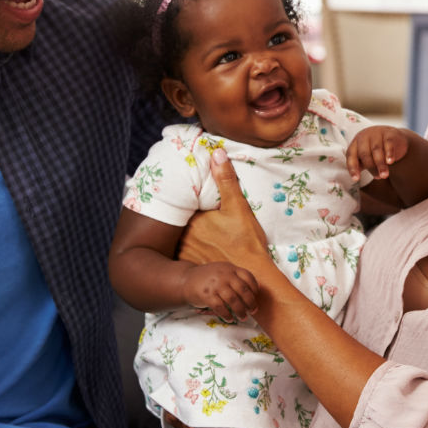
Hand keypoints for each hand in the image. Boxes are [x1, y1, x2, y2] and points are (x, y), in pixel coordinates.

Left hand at [178, 149, 271, 274]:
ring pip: (175, 237)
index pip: (179, 203)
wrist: (252, 274)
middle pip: (176, 220)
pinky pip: (178, 254)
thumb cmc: (247, 241)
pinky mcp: (189, 266)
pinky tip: (193, 249)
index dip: (183, 198)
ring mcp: (184, 252)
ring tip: (191, 231)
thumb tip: (217, 153)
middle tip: (188, 213)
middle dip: (179, 216)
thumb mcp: (238, 207)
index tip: (184, 193)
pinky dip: (182, 250)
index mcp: (192, 218)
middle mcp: (183, 235)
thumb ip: (225, 180)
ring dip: (178, 233)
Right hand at [182, 261, 259, 320]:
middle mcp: (224, 275)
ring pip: (233, 300)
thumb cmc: (208, 278)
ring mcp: (215, 285)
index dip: (254, 288)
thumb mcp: (222, 271)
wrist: (186, 280)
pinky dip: (227, 314)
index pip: (248, 276)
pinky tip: (230, 318)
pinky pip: (220, 307)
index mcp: (230, 268)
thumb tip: (253, 292)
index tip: (256, 296)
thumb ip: (235, 277)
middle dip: (250, 303)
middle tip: (253, 311)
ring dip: (240, 311)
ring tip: (243, 317)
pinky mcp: (207, 295)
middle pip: (243, 290)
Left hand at [347, 124, 412, 181]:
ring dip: (380, 164)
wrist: (393, 137)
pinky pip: (388, 144)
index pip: (351, 155)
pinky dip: (389, 153)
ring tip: (384, 175)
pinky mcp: (389, 133)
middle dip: (371, 167)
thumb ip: (360, 165)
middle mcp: (364, 137)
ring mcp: (376, 133)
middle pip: (364, 153)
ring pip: (376, 150)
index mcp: (355, 143)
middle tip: (378, 177)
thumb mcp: (366, 156)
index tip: (356, 179)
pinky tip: (390, 162)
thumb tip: (356, 178)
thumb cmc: (375, 149)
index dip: (352, 167)